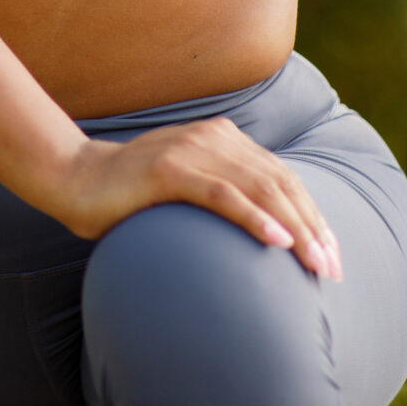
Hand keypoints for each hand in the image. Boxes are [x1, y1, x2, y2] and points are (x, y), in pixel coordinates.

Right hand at [45, 116, 344, 278]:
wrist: (75, 180)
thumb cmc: (132, 196)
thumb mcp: (188, 188)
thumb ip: (224, 194)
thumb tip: (269, 233)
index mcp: (223, 138)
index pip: (283, 177)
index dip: (313, 216)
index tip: (332, 255)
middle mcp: (213, 137)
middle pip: (280, 183)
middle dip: (312, 228)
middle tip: (331, 268)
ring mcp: (191, 150)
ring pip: (260, 188)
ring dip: (294, 228)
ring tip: (314, 261)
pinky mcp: (168, 170)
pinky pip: (222, 195)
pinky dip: (254, 217)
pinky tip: (277, 241)